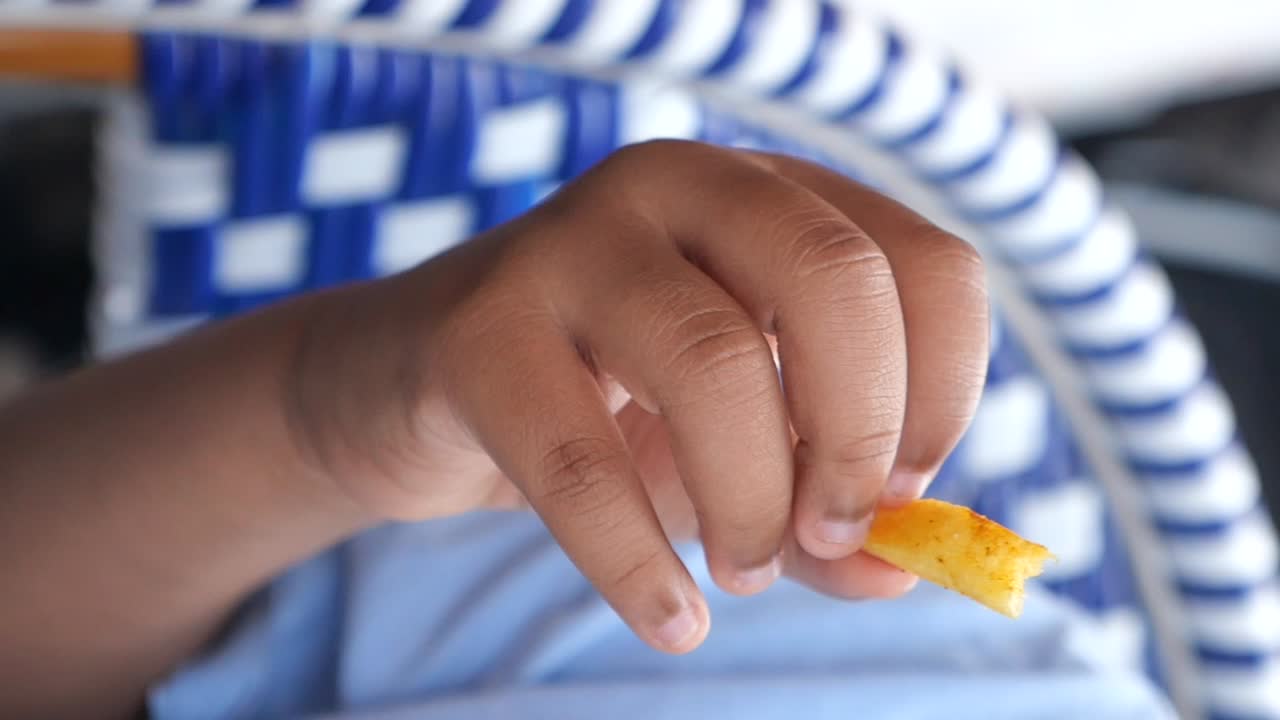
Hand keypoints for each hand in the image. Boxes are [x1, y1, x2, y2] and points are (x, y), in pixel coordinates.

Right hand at [287, 140, 989, 654]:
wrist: (419, 385)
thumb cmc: (605, 405)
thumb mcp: (737, 447)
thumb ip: (826, 505)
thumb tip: (904, 565)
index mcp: (769, 198)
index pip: (924, 263)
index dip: (942, 393)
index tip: (901, 495)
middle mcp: (679, 187)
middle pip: (831, 280)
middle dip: (856, 435)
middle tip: (831, 534)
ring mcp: (569, 242)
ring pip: (709, 361)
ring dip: (750, 501)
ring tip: (740, 574)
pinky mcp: (477, 324)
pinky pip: (578, 455)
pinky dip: (636, 561)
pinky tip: (669, 617)